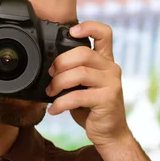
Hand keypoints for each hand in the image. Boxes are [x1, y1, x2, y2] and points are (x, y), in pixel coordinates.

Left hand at [45, 21, 131, 147]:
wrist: (109, 133)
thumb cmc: (92, 108)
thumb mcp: (83, 86)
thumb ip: (73, 73)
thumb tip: (48, 68)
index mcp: (105, 61)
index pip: (105, 34)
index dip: (88, 27)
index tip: (71, 31)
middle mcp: (111, 69)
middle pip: (83, 53)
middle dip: (60, 63)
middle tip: (50, 75)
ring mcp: (111, 83)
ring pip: (79, 73)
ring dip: (58, 83)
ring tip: (50, 93)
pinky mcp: (107, 99)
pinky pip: (78, 96)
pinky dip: (60, 103)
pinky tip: (54, 109)